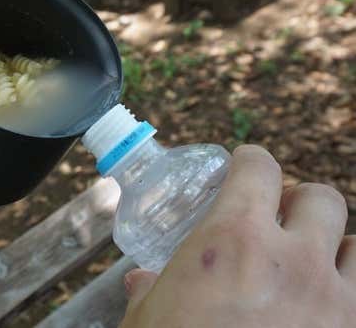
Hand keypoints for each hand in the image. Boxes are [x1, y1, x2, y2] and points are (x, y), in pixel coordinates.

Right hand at [121, 145, 355, 327]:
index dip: (251, 163)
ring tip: (312, 264)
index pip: (259, 168)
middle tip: (280, 221)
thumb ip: (149, 290)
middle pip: (323, 198)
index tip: (245, 168)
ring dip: (336, 247)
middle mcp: (294, 260)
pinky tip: (325, 307)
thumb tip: (140, 282)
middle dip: (301, 203)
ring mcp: (333, 301)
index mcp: (234, 240)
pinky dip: (349, 291)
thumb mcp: (148, 320)